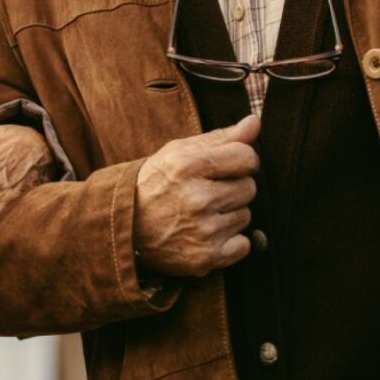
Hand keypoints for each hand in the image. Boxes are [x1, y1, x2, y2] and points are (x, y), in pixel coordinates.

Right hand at [132, 114, 260, 277]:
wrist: (123, 226)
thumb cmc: (155, 184)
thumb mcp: (179, 153)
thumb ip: (220, 137)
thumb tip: (255, 121)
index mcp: (188, 166)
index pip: (246, 157)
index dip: (240, 161)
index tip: (227, 166)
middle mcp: (196, 198)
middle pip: (249, 187)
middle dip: (232, 188)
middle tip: (206, 193)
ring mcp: (202, 230)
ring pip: (246, 216)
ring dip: (229, 215)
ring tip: (201, 214)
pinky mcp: (206, 257)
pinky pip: (244, 245)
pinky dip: (230, 242)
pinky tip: (206, 235)